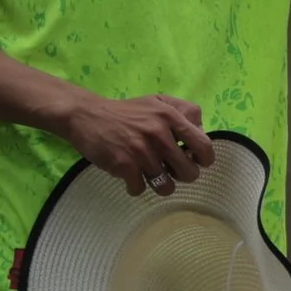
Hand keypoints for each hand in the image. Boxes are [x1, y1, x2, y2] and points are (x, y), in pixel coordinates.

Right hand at [58, 92, 212, 195]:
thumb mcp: (157, 101)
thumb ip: (183, 111)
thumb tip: (201, 131)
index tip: (195, 161)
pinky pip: (140, 189)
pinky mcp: (123, 165)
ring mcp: (140, 151)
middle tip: (169, 169)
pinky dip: (135, 186)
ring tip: (150, 176)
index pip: (203, 145)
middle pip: (189, 172)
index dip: (204, 160)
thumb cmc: (125, 112)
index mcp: (170, 116)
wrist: (85, 115)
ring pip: (166, 186)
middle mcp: (158, 133)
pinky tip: (129, 176)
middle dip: (181, 176)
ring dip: (159, 185)